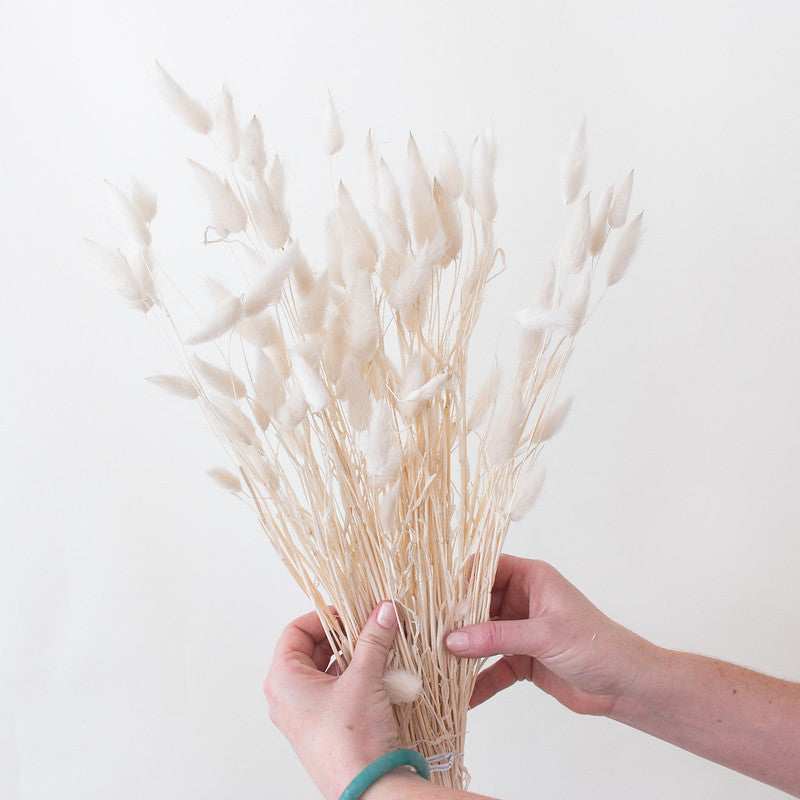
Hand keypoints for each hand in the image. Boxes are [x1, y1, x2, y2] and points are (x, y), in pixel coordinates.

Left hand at [264, 602, 400, 799]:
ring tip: (376, 647)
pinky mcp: (321, 727)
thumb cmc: (351, 738)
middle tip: (368, 626)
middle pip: (309, 649)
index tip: (350, 612)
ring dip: (349, 656)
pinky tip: (377, 672)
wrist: (366, 788)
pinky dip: (352, 676)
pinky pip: (332, 690)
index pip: (295, 630)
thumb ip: (373, 639)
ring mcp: (302, 714)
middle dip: (341, 635)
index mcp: (282, 680)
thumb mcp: (364, 678)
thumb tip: (385, 609)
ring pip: (323, 670)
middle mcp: (286, 696)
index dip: (323, 616)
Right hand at [446, 555, 654, 715]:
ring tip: (437, 665)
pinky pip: (493, 668)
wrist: (626, 687)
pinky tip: (463, 697)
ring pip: (482, 637)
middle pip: (478, 604)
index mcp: (531, 578)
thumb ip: (497, 638)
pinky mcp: (523, 659)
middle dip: (456, 621)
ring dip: (464, 652)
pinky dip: (479, 681)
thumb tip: (452, 640)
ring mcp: (521, 630)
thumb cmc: (596, 645)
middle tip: (429, 637)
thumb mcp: (544, 635)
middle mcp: (522, 600)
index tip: (437, 600)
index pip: (487, 568)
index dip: (462, 581)